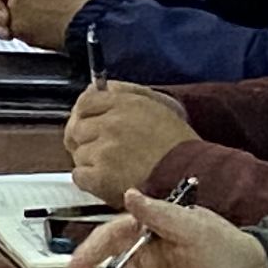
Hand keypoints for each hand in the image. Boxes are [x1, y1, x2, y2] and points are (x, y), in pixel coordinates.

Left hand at [67, 81, 198, 202]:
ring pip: (78, 153)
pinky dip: (89, 180)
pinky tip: (108, 180)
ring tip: (114, 167)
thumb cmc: (180, 146)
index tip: (89, 123)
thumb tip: (96, 87)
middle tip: (100, 150)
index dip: (84, 113)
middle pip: (76, 128)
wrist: (191, 178)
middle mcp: (111, 124)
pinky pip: (79, 175)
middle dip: (85, 139)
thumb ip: (126, 93)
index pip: (86, 101)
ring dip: (90, 161)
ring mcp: (104, 151)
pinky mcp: (101, 177)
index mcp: (125, 104)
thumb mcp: (158, 106)